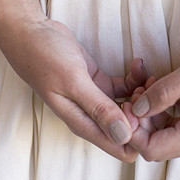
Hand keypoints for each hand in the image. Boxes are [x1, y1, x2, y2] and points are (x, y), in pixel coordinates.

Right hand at [0, 17, 147, 161]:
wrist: (30, 34)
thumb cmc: (44, 57)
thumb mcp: (73, 81)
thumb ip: (98, 109)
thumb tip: (125, 136)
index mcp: (84, 122)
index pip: (121, 146)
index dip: (139, 132)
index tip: (143, 108)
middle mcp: (92, 115)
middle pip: (130, 128)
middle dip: (145, 112)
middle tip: (148, 88)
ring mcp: (97, 99)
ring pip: (130, 107)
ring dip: (143, 93)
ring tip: (144, 74)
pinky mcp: (100, 83)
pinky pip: (125, 88)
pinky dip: (135, 78)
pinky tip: (136, 64)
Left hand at [127, 28, 179, 160]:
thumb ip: (164, 91)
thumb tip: (136, 109)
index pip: (154, 150)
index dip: (134, 130)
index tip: (128, 102)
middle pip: (161, 143)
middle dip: (142, 118)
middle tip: (138, 87)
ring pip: (172, 131)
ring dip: (155, 111)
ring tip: (150, 81)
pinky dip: (170, 105)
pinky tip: (167, 82)